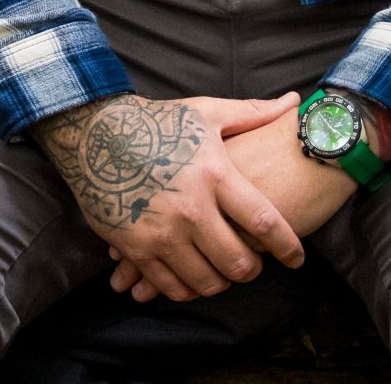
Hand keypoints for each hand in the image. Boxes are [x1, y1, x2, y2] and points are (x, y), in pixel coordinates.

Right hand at [35, 92, 304, 302]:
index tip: (296, 258)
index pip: (263, 222)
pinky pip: (172, 286)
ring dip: (222, 282)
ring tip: (224, 270)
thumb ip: (253, 114)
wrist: (94, 134)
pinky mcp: (136, 248)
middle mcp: (191, 209)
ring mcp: (162, 232)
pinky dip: (188, 289)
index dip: (287, 247)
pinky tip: (194, 277)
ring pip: (207, 282)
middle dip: (253, 270)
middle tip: (255, 265)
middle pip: (238, 263)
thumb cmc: (156, 123)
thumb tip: (295, 101)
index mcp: (214, 175)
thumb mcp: (206, 113)